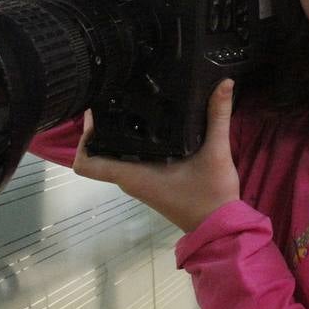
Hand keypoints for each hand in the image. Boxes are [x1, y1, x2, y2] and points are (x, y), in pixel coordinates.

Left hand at [72, 79, 240, 232]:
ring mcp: (139, 180)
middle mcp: (130, 178)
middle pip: (99, 153)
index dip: (83, 139)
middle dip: (101, 126)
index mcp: (133, 174)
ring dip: (117, 132)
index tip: (95, 113)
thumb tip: (225, 83)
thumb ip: (218, 116)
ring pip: (115, 155)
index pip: (87, 164)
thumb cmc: (210, 194)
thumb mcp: (216, 152)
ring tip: (130, 101)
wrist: (220, 225)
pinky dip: (132, 141)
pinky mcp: (150, 179)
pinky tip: (150, 121)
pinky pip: (130, 158)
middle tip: (114, 95)